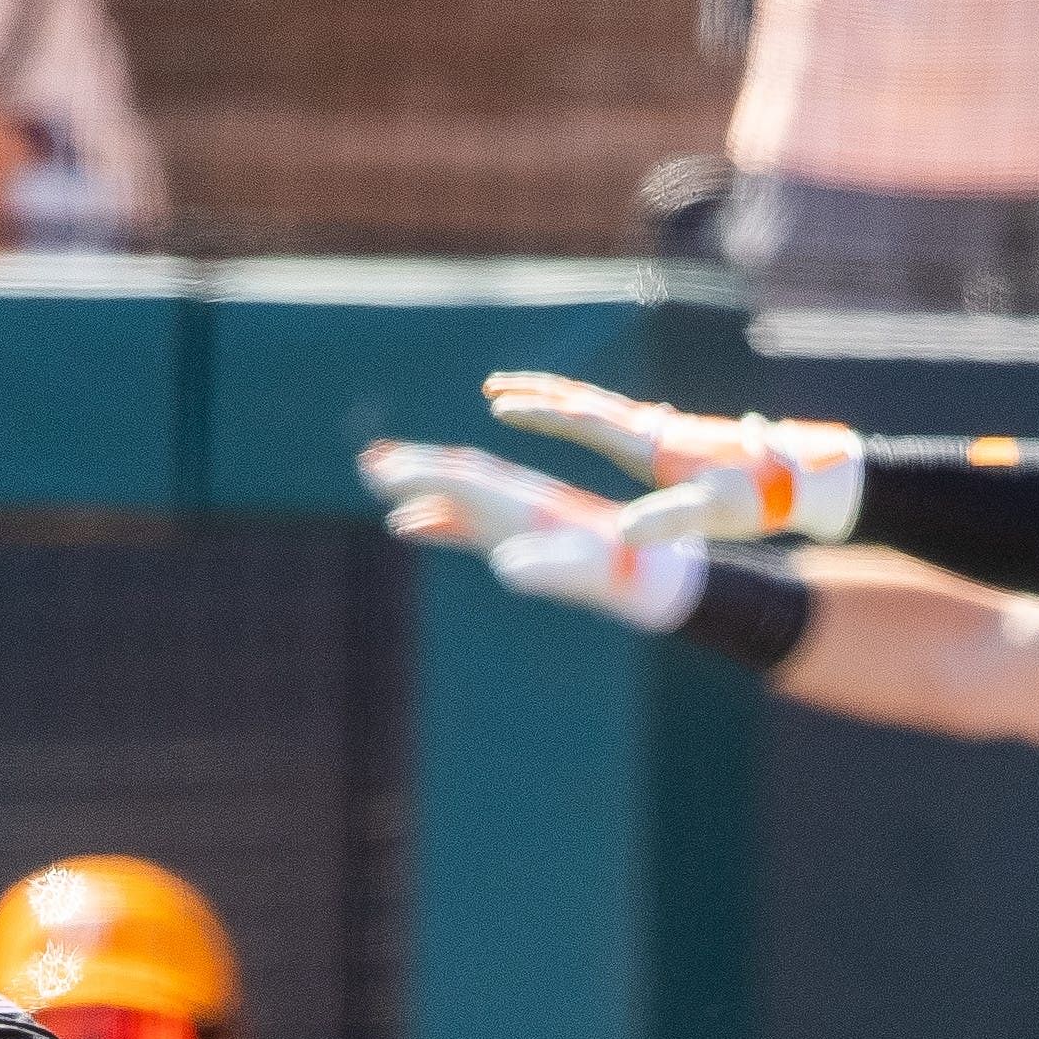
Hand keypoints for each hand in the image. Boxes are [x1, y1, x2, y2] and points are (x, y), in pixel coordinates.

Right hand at [359, 440, 711, 629]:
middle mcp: (530, 503)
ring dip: (421, 488)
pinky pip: (476, 523)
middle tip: (366, 463)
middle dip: (415, 469)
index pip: (475, 480)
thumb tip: (506, 566)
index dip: (427, 474)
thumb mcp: (600, 574)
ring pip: (465, 494)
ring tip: (377, 479)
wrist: (672, 573)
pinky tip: (412, 525)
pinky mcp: (532, 535)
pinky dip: (440, 522)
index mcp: (539, 505)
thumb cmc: (640, 575)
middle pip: (464, 476)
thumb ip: (553, 568)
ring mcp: (529, 517)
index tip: (386, 468)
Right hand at [483, 370, 864, 541]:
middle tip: (494, 388)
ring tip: (536, 401)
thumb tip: (624, 538)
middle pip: (586, 402)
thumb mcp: (712, 515)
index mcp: (653, 444)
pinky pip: (625, 422)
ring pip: (605, 408)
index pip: (584, 420)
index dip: (539, 413)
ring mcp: (670, 432)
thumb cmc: (760, 498)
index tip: (498, 404)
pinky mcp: (682, 442)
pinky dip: (597, 416)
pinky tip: (602, 423)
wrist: (807, 476)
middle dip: (539, 395)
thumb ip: (668, 522)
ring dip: (565, 403)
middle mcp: (658, 429)